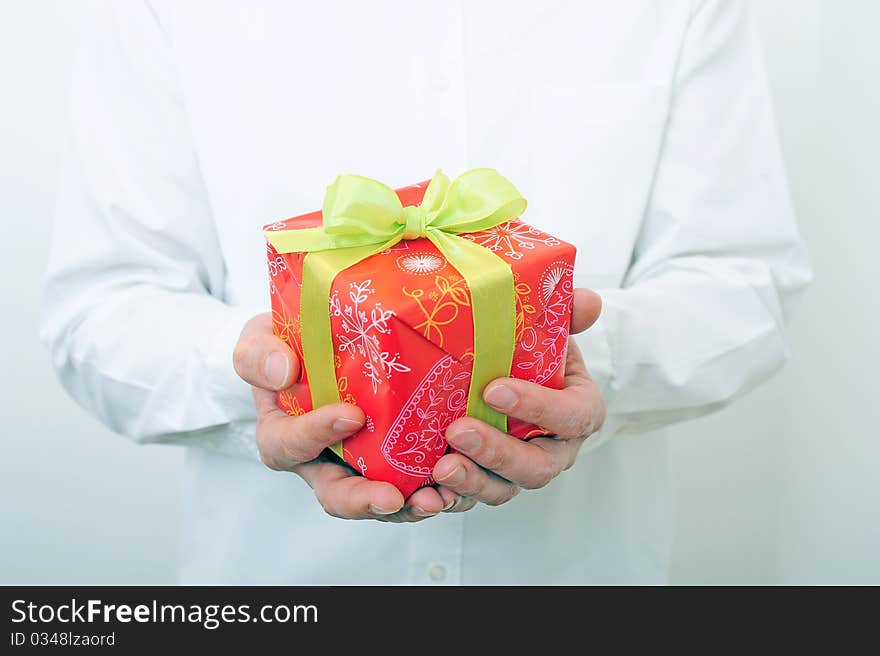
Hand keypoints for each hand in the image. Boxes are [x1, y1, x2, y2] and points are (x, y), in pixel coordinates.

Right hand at [233, 313, 461, 521]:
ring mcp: (360, 466)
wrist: (320, 348)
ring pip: (381, 500)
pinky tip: (458, 485)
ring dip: (410, 505)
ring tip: (437, 498)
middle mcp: (321, 461)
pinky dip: (437, 489)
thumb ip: (260, 354)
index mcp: (284, 435)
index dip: (317, 433)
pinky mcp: (396, 462)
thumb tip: (282, 371)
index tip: (350, 415)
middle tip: (393, 497)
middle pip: (337, 494)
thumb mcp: (259, 341)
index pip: (291, 444)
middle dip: (365, 500)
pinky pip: (415, 486)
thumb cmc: (285, 348)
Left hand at [431, 288, 605, 511]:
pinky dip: (449, 499)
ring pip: (503, 489)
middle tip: (458, 431)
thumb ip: (568, 313)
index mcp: (579, 412)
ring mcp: (518, 471)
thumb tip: (588, 300)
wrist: (517, 377)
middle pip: (535, 466)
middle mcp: (553, 450)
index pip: (570, 416)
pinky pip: (470, 500)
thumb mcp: (554, 329)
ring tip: (439, 467)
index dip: (536, 407)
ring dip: (471, 481)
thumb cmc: (538, 353)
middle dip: (497, 452)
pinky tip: (424, 495)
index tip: (494, 389)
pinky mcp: (486, 482)